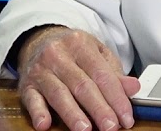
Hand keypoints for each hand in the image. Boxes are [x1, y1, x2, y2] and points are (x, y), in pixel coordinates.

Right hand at [16, 26, 140, 130]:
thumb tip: (134, 87)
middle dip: (99, 108)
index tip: (126, 118)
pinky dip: (37, 112)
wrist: (38, 39)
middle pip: (82, 85)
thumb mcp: (96, 53)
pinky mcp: (27, 85)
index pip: (101, 74)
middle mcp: (58, 55)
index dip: (116, 98)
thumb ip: (114, 72)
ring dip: (72, 114)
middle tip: (111, 127)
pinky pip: (32, 99)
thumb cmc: (73, 51)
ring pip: (59, 93)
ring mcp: (41, 70)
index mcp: (80, 44)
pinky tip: (44, 124)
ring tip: (85, 129)